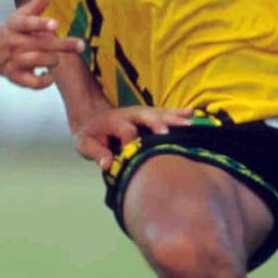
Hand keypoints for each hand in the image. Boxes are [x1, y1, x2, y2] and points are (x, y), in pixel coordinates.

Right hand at [0, 0, 84, 89]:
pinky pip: (32, 83)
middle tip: (80, 45)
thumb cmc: (14, 31)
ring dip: (52, 59)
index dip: (40, 24)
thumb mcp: (22, 15)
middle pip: (39, 43)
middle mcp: (13, 42)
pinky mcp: (15, 77)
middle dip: (62, 45)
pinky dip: (44, 81)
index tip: (56, 24)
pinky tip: (49, 75)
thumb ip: (37, 4)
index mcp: (15, 25)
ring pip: (36, 60)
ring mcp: (14, 60)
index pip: (26, 23)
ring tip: (56, 58)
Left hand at [74, 105, 194, 169]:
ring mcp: (142, 113)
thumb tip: (107, 165)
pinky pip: (166, 113)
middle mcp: (131, 115)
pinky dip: (179, 113)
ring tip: (190, 122)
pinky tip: (193, 113)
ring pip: (160, 114)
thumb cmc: (90, 135)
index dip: (131, 142)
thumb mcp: (84, 144)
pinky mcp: (151, 115)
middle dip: (158, 124)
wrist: (93, 117)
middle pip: (147, 117)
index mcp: (115, 122)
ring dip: (175, 118)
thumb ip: (96, 153)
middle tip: (169, 133)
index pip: (127, 131)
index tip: (135, 153)